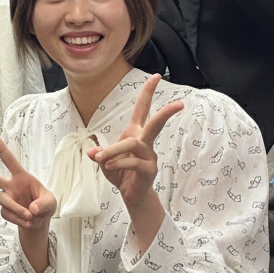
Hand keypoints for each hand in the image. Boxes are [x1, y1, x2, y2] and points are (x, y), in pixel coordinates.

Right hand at [0, 135, 55, 232]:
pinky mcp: (4, 211)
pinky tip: (28, 221)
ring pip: (3, 200)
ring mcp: (6, 198)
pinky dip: (18, 219)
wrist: (39, 223)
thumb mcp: (51, 202)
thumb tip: (31, 209)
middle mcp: (10, 186)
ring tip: (30, 216)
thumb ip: (44, 204)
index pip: (10, 161)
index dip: (1, 149)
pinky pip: (7, 214)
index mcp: (21, 176)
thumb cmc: (44, 206)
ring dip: (16, 208)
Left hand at [87, 74, 182, 208]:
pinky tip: (107, 167)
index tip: (156, 76)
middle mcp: (145, 142)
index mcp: (135, 133)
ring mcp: (149, 156)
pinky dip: (117, 163)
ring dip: (114, 150)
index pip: (142, 109)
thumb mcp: (105, 160)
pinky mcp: (149, 170)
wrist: (131, 195)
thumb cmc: (120, 173)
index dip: (148, 92)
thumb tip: (93, 152)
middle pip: (155, 122)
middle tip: (180, 104)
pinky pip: (132, 162)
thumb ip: (100, 153)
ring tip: (101, 159)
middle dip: (166, 112)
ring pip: (133, 144)